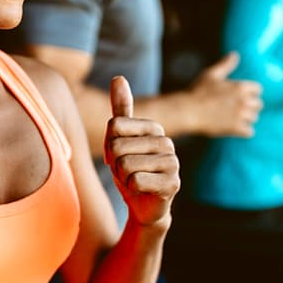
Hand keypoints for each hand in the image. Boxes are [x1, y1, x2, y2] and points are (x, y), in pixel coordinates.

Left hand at [105, 77, 179, 227]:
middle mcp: (167, 142)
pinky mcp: (173, 184)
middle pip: (117, 146)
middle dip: (115, 164)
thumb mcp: (119, 138)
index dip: (109, 145)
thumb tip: (118, 77)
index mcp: (154, 127)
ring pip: (125, 165)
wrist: (142, 205)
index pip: (114, 126)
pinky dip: (132, 189)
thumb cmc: (129, 169)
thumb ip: (121, 109)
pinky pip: (136, 181)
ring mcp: (173, 163)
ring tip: (134, 181)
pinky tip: (142, 191)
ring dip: (123, 178)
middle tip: (126, 172)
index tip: (119, 155)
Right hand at [184, 52, 262, 137]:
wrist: (188, 111)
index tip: (240, 96)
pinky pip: (250, 131)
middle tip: (236, 107)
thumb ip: (226, 65)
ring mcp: (241, 115)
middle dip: (250, 106)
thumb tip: (235, 54)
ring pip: (254, 118)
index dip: (250, 92)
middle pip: (259, 104)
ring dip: (247, 118)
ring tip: (233, 117)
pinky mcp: (236, 129)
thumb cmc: (198, 91)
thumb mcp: (211, 74)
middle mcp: (244, 101)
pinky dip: (244, 130)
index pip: (258, 89)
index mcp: (240, 86)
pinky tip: (234, 128)